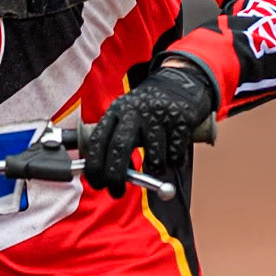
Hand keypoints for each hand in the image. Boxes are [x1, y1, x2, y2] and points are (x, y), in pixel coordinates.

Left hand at [83, 61, 217, 198]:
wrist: (181, 83)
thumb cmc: (148, 109)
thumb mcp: (126, 115)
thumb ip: (114, 140)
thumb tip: (104, 176)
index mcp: (117, 111)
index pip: (97, 141)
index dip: (94, 167)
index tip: (97, 183)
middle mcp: (135, 111)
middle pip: (119, 150)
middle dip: (116, 177)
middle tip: (117, 192)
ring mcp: (158, 116)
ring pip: (153, 159)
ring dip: (155, 169)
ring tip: (157, 164)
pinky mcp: (181, 121)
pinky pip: (175, 155)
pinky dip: (174, 160)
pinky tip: (172, 149)